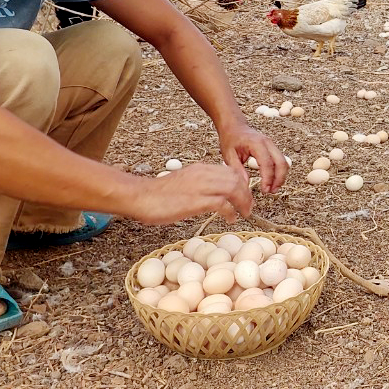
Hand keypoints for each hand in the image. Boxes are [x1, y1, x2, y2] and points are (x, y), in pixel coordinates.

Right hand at [133, 164, 252, 223]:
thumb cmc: (158, 194)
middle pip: (237, 178)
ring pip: (234, 187)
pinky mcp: (196, 200)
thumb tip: (212, 196)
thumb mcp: (184, 182)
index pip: (230, 171)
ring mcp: (200, 186)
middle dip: (246, 194)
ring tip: (244, 214)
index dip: (241, 184)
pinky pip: (223, 203)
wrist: (139, 196)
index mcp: (200, 169)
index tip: (244, 196)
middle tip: (248, 208)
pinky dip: (231, 211)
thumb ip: (199, 184)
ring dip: (243, 202)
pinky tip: (230, 218)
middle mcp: (203, 174)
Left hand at [219, 122, 287, 193]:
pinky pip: (281, 161)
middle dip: (279, 179)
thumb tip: (245, 184)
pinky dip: (279, 172)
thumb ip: (237, 169)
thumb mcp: (229, 154)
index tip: (264, 190)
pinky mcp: (272, 148)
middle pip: (281, 162)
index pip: (267, 163)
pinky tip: (273, 181)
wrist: (234, 127)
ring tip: (273, 189)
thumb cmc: (231, 139)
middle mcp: (268, 143)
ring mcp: (272, 145)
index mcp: (256, 143)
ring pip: (283, 162)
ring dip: (281, 176)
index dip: (268, 178)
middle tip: (271, 191)